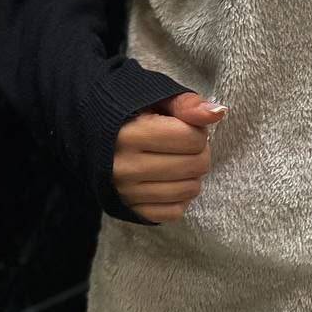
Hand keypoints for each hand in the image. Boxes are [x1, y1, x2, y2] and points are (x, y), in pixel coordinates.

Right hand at [112, 91, 228, 222]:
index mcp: (129, 134)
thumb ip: (187, 104)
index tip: (185, 127)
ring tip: (179, 161)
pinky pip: (175, 212)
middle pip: (195, 165)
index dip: (197, 131)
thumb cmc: (130, 114)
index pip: (192, 139)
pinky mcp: (131, 210)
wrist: (93, 137)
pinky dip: (181, 197)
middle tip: (186, 145)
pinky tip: (172, 181)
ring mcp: (127, 192)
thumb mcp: (156, 99)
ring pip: (189, 190)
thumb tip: (218, 113)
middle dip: (199, 152)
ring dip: (192, 175)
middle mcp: (125, 167)